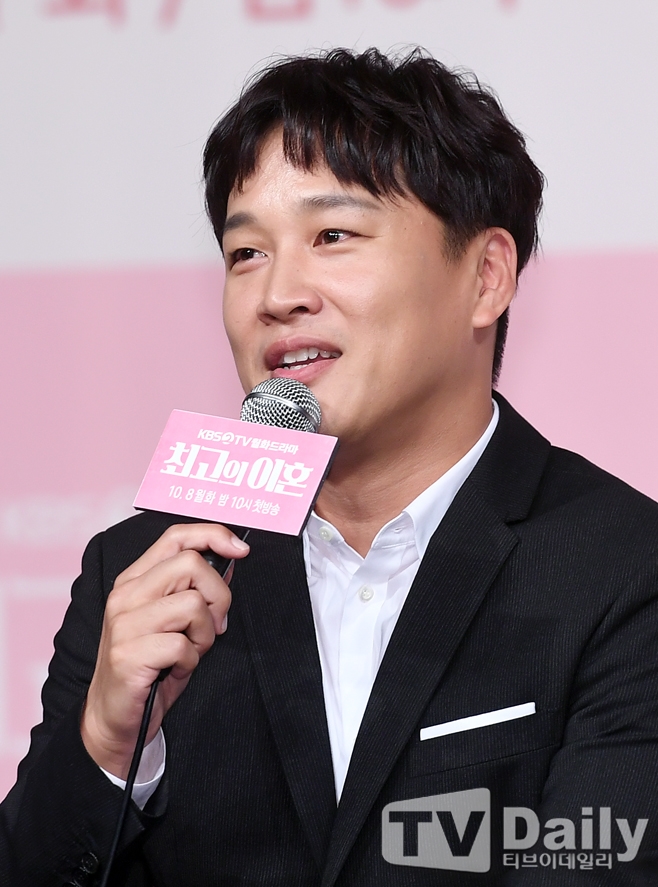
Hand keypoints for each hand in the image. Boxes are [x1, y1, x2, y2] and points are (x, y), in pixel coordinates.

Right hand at [80, 523, 249, 778]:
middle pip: (191, 565)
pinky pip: (182, 645)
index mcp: (135, 580)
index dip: (213, 535)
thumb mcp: (174, 621)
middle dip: (218, 595)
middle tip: (214, 626)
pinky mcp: (127, 655)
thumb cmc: (151, 666)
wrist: (114, 718)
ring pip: (191, 605)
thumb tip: (230, 560)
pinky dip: (191, 660)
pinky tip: (177, 669)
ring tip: (191, 650)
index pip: (176, 536)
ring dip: (204, 633)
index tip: (241, 550)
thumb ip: (194, 590)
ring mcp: (123, 624)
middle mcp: (125, 595)